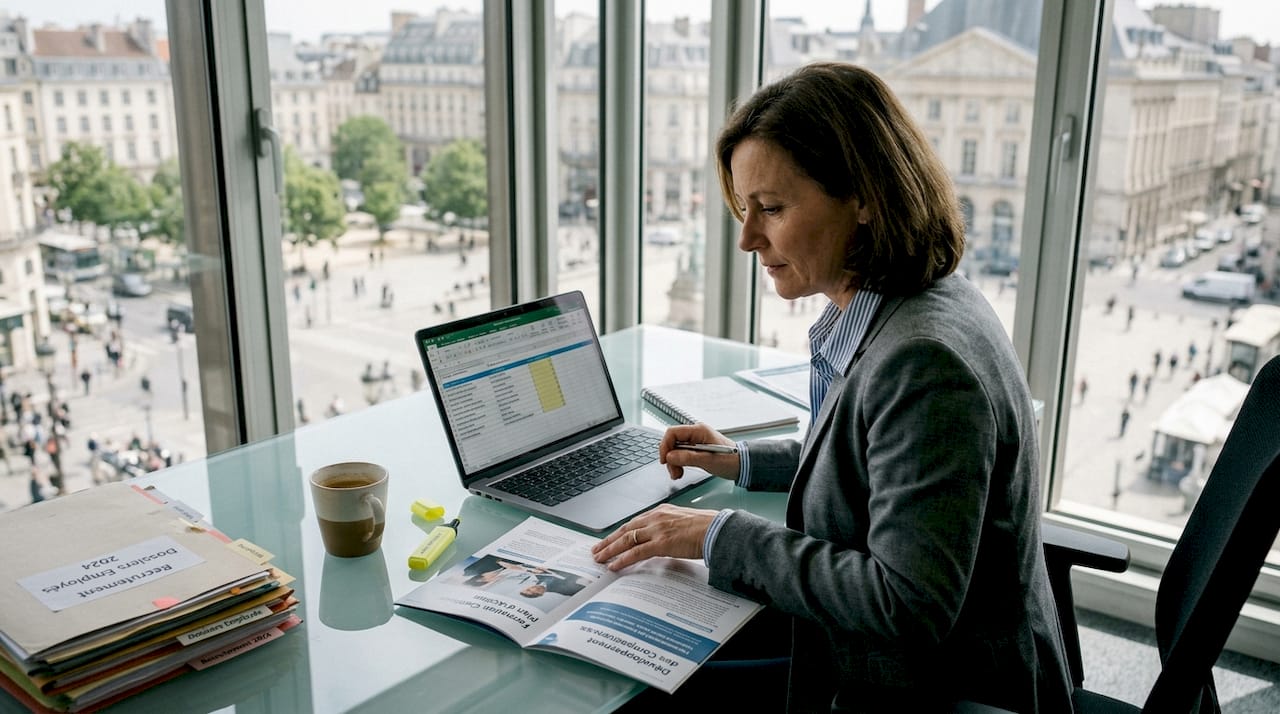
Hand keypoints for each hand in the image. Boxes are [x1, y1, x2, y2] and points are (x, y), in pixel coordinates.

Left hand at [591, 504, 717, 571]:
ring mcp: (657, 530)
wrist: (718, 529)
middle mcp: (656, 518)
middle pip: (625, 529)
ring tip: (599, 558)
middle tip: (597, 549)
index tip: (611, 539)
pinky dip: (623, 559)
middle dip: (609, 541)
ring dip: (610, 550)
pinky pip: (636, 552)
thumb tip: (665, 539)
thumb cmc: (707, 527)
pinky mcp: (661, 543)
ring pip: (626, 540)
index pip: (634, 522)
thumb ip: (671, 528)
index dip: (620, 532)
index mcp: (662, 511)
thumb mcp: (684, 522)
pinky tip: (614, 565)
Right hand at [659, 424, 738, 480]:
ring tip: (678, 474)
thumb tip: (670, 456)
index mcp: (699, 430)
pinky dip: (678, 463)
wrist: (741, 465)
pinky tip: (681, 472)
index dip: (665, 446)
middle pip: (672, 442)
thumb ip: (688, 457)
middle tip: (674, 472)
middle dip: (670, 458)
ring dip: (673, 463)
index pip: (673, 432)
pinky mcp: (695, 449)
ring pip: (675, 450)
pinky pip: (681, 454)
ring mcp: (695, 441)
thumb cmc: (730, 460)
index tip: (665, 460)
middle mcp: (695, 433)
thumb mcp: (708, 460)